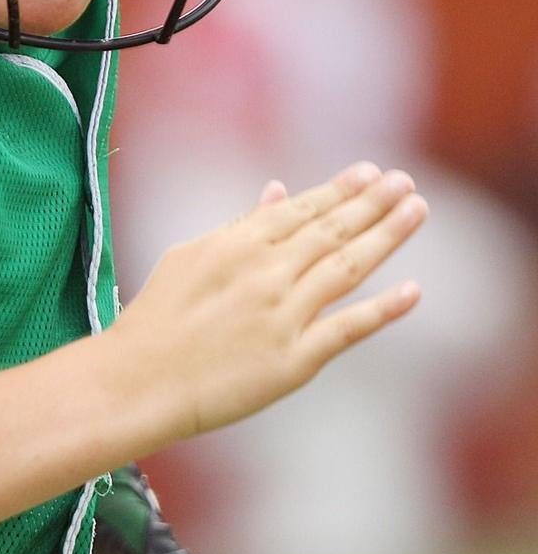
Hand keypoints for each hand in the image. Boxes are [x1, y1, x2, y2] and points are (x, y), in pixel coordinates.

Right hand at [106, 162, 427, 445]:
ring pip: (346, 267)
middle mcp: (266, 273)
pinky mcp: (293, 359)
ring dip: (386, 236)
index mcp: (237, 244)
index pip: (301, 209)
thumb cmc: (156, 318)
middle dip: (373, 203)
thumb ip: (239, 225)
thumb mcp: (190, 257)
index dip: (340, 190)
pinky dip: (383, 309)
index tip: (371, 172)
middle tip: (405, 181)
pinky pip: (348, 328)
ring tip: (415, 210)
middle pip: (331, 231)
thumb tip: (276, 191)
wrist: (139, 380)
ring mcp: (283, 315)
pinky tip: (412, 290)